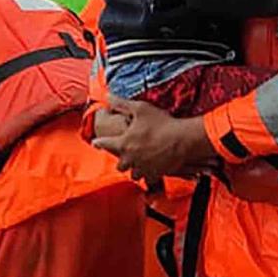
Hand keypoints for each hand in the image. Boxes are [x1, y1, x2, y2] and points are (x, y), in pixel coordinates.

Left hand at [91, 95, 212, 179]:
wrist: (182, 139)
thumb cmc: (162, 123)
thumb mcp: (140, 108)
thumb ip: (121, 103)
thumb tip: (108, 96)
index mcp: (124, 143)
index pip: (105, 144)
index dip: (99, 142)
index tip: (95, 143)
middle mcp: (131, 158)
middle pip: (120, 165)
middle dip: (121, 160)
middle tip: (124, 155)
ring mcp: (143, 168)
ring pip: (133, 174)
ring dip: (134, 169)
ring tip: (138, 164)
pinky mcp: (155, 174)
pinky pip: (148, 180)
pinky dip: (148, 176)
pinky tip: (151, 171)